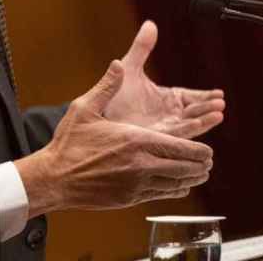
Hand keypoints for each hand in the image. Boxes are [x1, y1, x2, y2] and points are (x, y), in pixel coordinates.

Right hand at [16, 61, 212, 216]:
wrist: (54, 179)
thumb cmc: (69, 144)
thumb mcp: (85, 108)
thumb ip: (107, 86)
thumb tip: (118, 64)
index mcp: (136, 141)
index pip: (181, 148)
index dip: (199, 150)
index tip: (208, 150)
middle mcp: (142, 165)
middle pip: (185, 168)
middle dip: (201, 165)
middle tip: (208, 161)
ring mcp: (137, 185)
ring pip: (176, 185)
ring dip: (191, 179)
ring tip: (200, 174)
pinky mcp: (130, 199)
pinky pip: (162, 195)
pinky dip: (175, 190)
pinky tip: (178, 186)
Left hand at [104, 20, 224, 138]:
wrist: (94, 115)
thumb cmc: (112, 95)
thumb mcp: (130, 67)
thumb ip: (142, 47)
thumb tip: (151, 24)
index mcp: (166, 99)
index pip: (191, 98)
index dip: (205, 97)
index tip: (220, 94)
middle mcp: (167, 115)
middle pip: (193, 112)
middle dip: (207, 108)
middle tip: (220, 104)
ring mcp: (161, 129)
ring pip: (187, 126)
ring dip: (203, 121)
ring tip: (217, 115)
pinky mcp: (153, 140)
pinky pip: (173, 136)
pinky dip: (187, 131)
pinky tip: (198, 126)